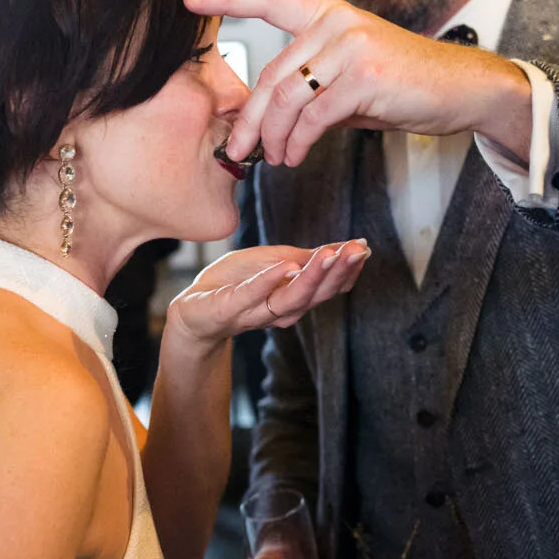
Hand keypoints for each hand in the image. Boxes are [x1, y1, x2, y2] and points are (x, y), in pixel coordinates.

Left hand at [163, 240, 368, 351]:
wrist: (193, 308)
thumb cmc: (235, 282)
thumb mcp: (274, 262)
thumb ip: (305, 259)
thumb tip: (345, 247)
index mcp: (295, 298)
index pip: (328, 286)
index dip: (347, 269)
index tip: (364, 248)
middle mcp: (282, 310)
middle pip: (318, 293)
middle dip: (339, 271)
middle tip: (357, 250)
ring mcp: (257, 311)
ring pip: (293, 298)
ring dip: (313, 276)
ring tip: (331, 253)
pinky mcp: (230, 308)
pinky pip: (253, 295)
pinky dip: (270, 281)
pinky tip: (287, 267)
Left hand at [185, 0, 532, 169]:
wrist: (462, 89)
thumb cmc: (403, 86)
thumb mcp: (350, 77)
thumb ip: (312, 84)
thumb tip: (269, 121)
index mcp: (327, 15)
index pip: (269, 0)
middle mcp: (336, 22)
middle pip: (271, 75)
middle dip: (250, 119)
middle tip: (236, 150)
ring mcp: (351, 45)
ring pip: (288, 98)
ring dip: (274, 137)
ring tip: (273, 159)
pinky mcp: (365, 75)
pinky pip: (314, 116)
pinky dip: (298, 142)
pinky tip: (294, 156)